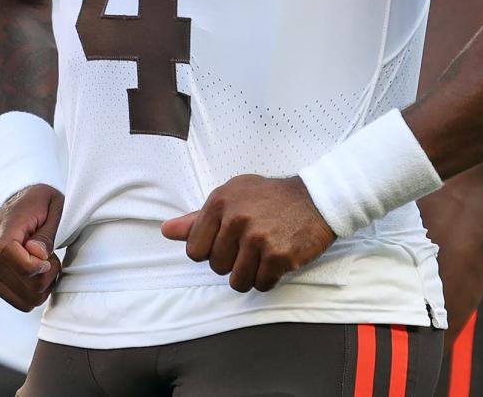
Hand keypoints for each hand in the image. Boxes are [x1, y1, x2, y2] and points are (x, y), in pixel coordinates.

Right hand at [0, 183, 63, 310]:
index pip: (7, 253)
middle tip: (50, 255)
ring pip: (27, 300)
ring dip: (44, 284)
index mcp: (2, 228)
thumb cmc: (41, 204)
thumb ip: (46, 233)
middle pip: (25, 284)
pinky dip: (36, 292)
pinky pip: (22, 303)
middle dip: (47, 273)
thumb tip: (37, 255)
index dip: (34, 264)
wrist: (21, 203)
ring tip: (44, 262)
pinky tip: (37, 273)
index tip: (49, 258)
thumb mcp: (54, 207)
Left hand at [161, 174, 334, 292]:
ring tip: (263, 254)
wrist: (315, 198)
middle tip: (250, 244)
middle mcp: (236, 219)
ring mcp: (257, 238)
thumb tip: (166, 231)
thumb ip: (198, 218)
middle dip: (232, 262)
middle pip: (216, 267)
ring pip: (237, 281)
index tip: (228, 241)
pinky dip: (269, 278)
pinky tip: (277, 259)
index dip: (211, 251)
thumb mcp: (232, 196)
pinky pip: (261, 285)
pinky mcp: (278, 256)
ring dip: (250, 274)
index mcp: (219, 202)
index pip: (194, 250)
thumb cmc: (269, 198)